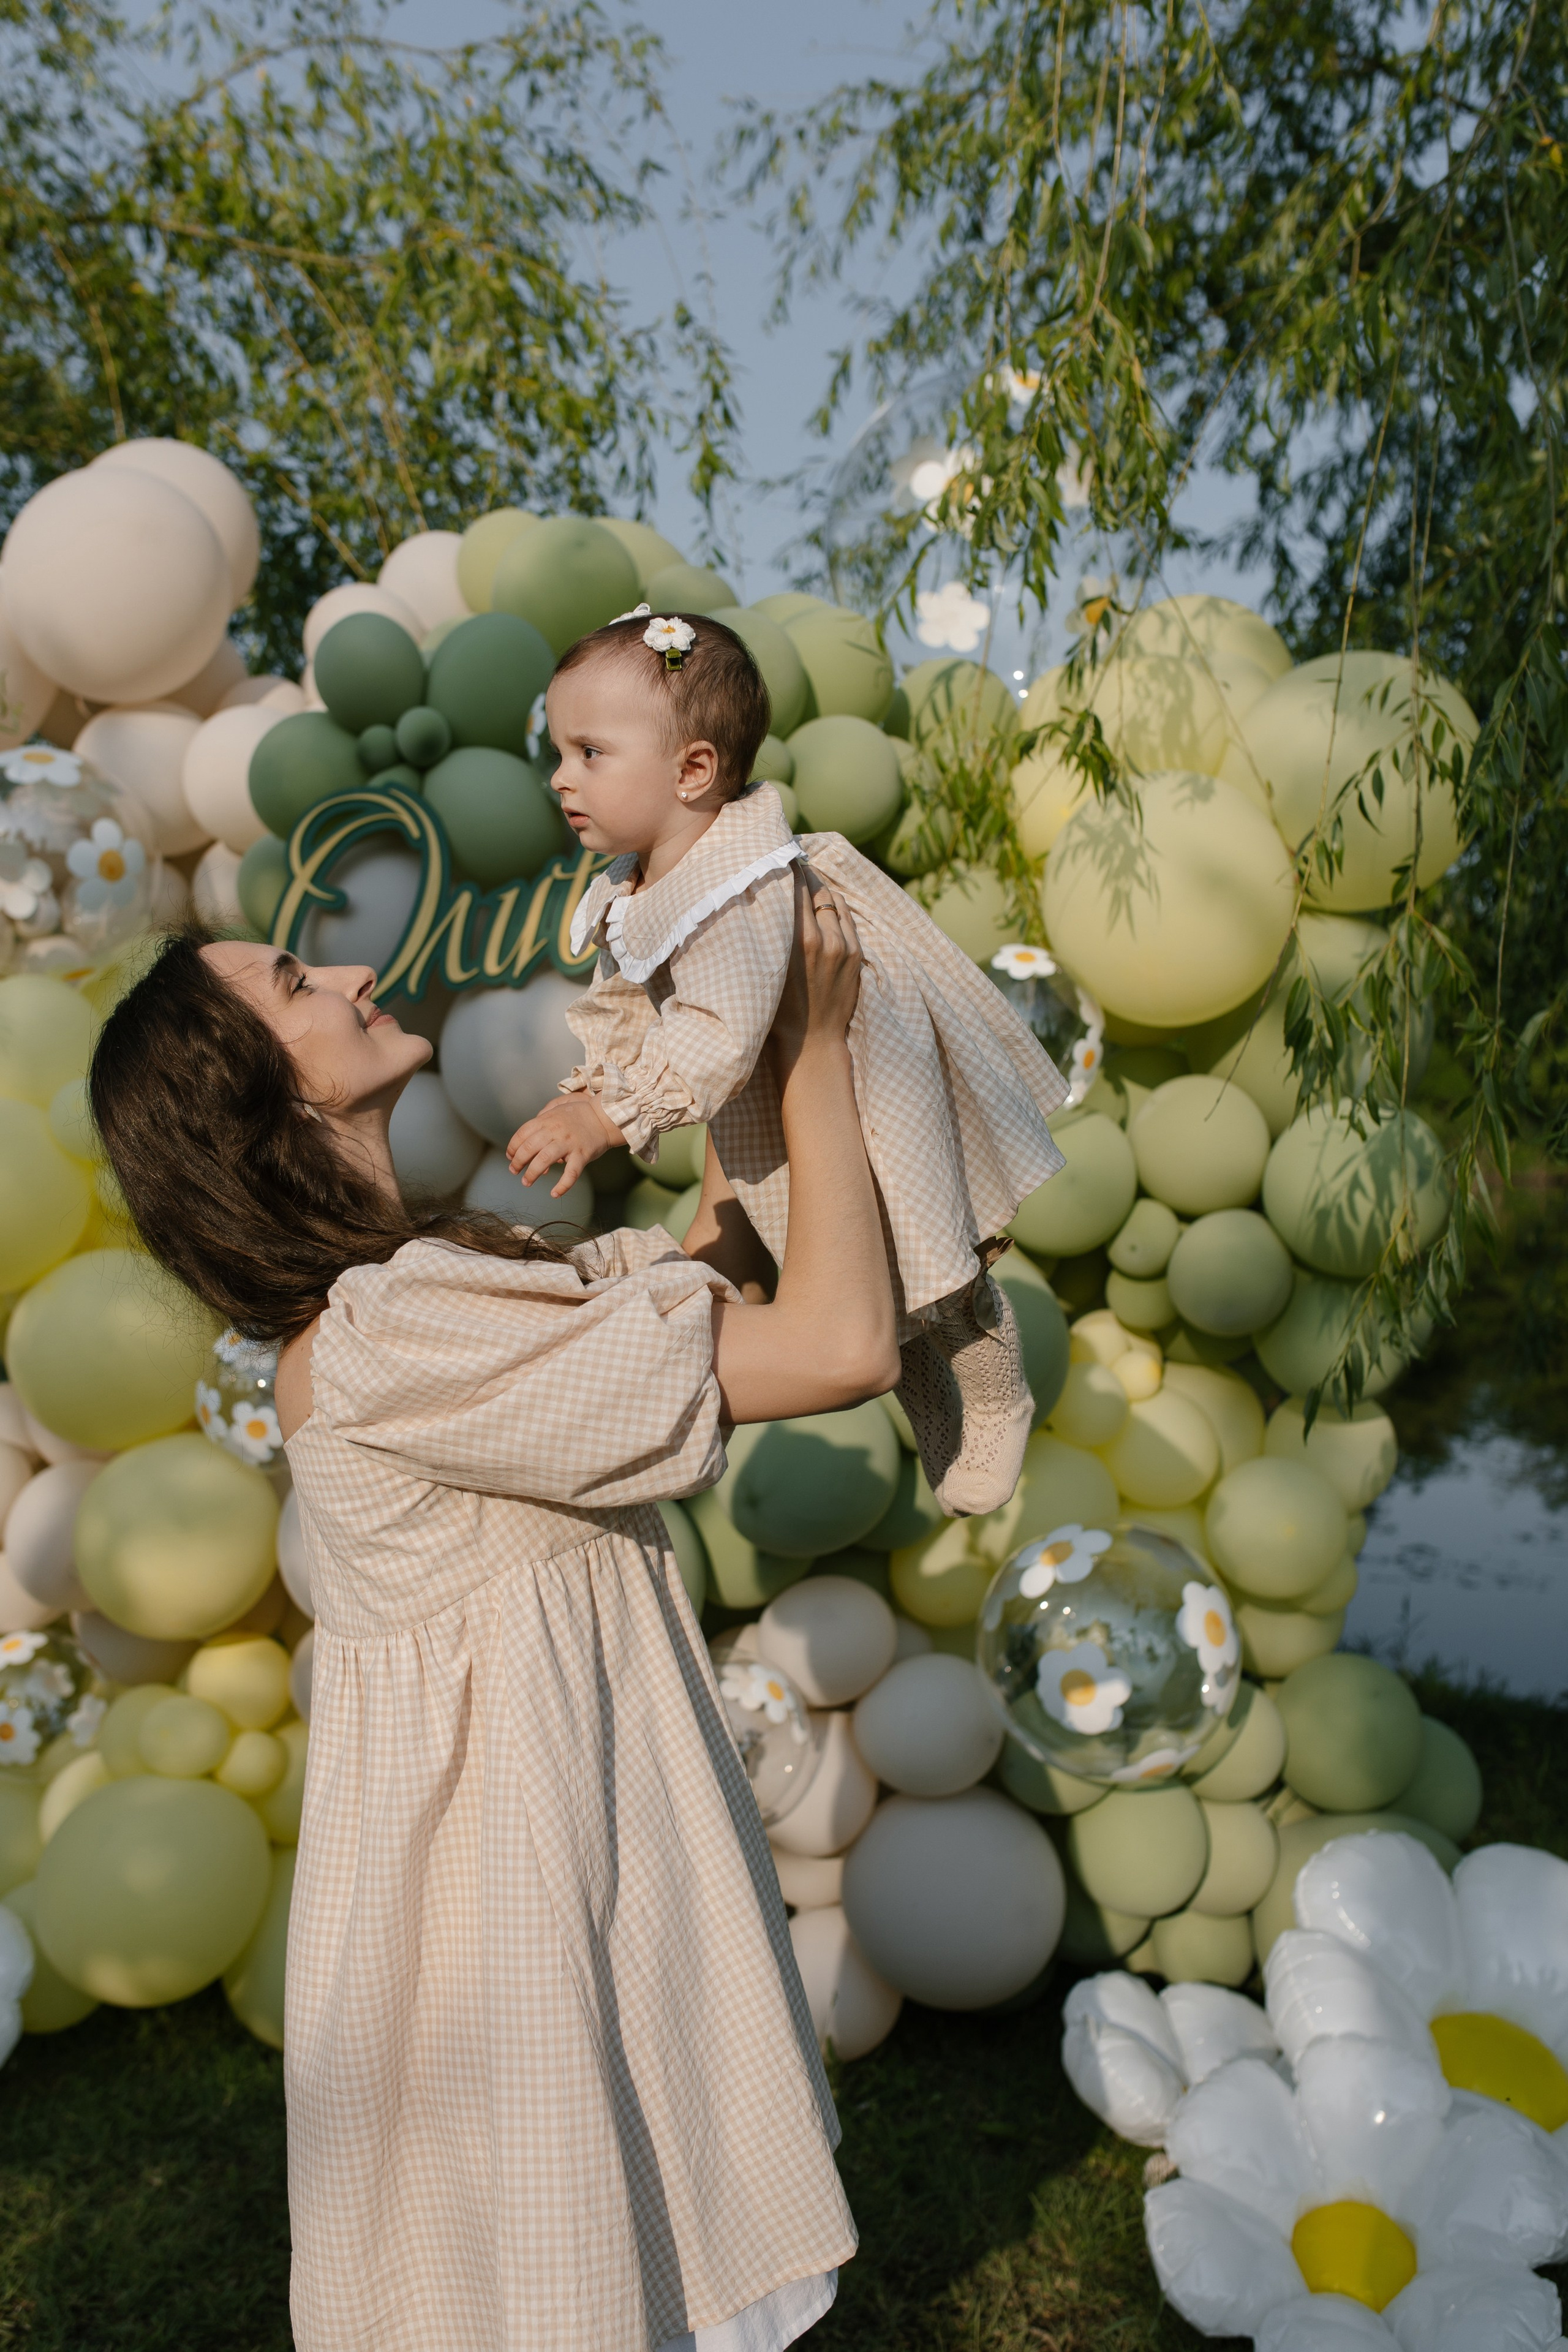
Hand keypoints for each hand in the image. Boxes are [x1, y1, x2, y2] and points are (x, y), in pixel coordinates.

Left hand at [506, 1095, 620, 1196]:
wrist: (605, 1117)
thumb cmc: (579, 1115)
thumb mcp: (556, 1111)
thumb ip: (542, 1125)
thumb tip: (531, 1149)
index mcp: (547, 1120)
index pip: (522, 1134)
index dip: (512, 1147)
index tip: (510, 1157)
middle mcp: (555, 1131)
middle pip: (529, 1148)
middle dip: (518, 1162)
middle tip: (514, 1171)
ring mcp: (569, 1143)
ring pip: (544, 1160)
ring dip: (532, 1173)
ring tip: (526, 1182)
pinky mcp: (582, 1154)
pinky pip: (571, 1173)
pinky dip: (562, 1186)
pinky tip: (554, 1194)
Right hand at [771, 865, 863, 1077]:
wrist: (811, 1043)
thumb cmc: (776, 1010)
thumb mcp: (765, 968)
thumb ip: (768, 933)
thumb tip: (760, 899)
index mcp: (797, 941)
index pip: (794, 888)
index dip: (785, 867)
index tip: (776, 853)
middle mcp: (823, 938)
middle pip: (813, 888)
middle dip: (800, 872)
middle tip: (787, 858)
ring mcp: (843, 945)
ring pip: (831, 899)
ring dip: (818, 886)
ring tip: (804, 877)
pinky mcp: (855, 954)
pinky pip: (845, 915)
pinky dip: (833, 903)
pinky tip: (823, 898)